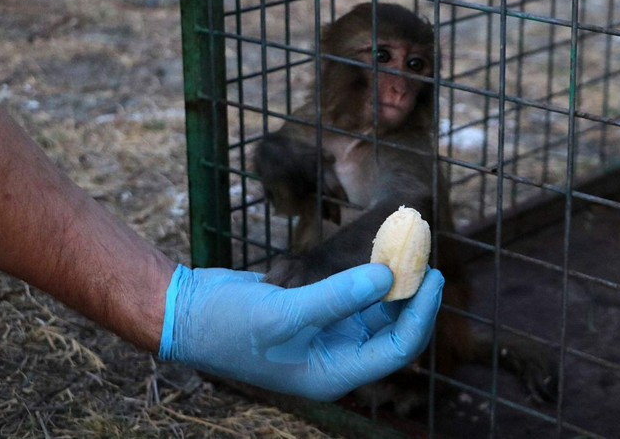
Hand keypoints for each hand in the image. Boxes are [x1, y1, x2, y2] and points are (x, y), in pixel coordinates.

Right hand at [159, 263, 443, 400]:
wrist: (186, 310)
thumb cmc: (229, 323)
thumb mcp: (285, 313)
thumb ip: (337, 296)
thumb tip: (388, 276)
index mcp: (333, 373)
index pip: (396, 349)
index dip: (420, 314)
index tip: (433, 276)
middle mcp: (336, 357)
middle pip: (392, 328)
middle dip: (411, 293)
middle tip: (424, 254)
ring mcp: (326, 334)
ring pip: (375, 308)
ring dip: (390, 280)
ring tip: (404, 246)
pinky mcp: (316, 311)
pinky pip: (352, 293)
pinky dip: (365, 274)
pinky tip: (373, 251)